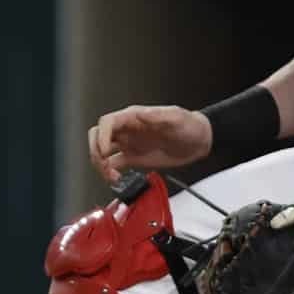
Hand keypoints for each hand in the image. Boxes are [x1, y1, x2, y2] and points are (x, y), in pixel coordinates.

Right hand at [86, 105, 210, 183]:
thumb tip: (140, 114)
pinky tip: (116, 178)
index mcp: (133, 117)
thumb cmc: (189, 126)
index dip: (102, 136)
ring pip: (102, 151)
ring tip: (111, 175)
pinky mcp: (133, 157)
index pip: (107, 123)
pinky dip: (110, 172)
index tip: (105, 151)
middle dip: (95, 150)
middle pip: (98, 136)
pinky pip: (113, 164)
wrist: (199, 141)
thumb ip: (158, 116)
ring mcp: (129, 144)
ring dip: (100, 164)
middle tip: (103, 164)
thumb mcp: (176, 118)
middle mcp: (127, 130)